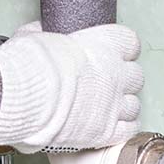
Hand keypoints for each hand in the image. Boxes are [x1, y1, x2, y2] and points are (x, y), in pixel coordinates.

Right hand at [0, 22, 143, 152]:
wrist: (27, 97)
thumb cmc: (30, 65)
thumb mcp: (33, 37)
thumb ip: (43, 33)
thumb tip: (37, 31)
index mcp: (104, 45)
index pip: (130, 43)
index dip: (121, 49)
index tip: (112, 53)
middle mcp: (115, 74)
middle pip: (135, 76)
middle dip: (122, 80)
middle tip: (105, 83)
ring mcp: (113, 104)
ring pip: (134, 105)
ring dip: (122, 106)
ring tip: (105, 107)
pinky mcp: (106, 131)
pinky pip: (128, 130)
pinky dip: (121, 129)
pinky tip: (109, 126)